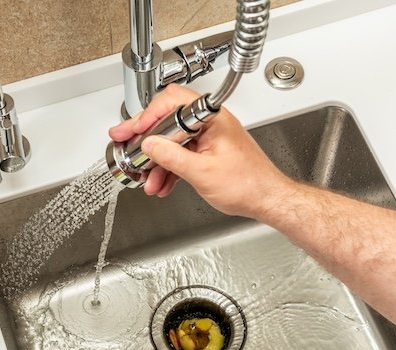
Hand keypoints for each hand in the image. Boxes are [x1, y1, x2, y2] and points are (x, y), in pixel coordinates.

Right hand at [108, 84, 295, 219]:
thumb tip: (149, 145)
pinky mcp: (208, 152)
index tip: (131, 131)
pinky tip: (161, 183)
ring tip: (146, 179)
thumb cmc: (248, 184)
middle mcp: (210, 123)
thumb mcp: (201, 172)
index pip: (171, 104)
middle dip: (147, 142)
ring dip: (157, 162)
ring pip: (173, 142)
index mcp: (211, 118)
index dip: (146, 117)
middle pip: (168, 122)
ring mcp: (208, 138)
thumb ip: (171, 157)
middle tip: (128, 147)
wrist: (266, 199)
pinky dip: (169, 169)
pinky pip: (182, 155)